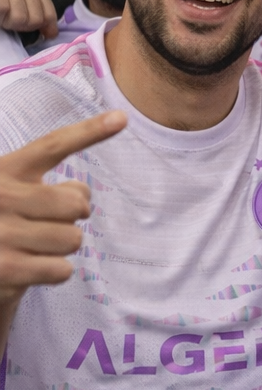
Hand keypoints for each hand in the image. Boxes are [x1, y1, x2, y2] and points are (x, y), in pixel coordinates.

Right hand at [0, 0, 56, 38]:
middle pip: (35, 19)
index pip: (48, 14)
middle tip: (8, 19)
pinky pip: (4, 8)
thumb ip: (38, 12)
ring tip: (1, 15)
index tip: (26, 27)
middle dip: (21, 26)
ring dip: (7, 22)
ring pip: (20, 17)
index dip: (39, 28)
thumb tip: (51, 33)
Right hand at [0, 113, 125, 306]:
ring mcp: (2, 234)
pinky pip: (62, 268)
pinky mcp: (7, 269)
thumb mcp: (10, 194)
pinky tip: (31, 269)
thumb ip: (41, 187)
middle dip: (75, 215)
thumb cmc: (1, 227)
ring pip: (73, 237)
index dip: (89, 131)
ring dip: (62, 246)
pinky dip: (54, 271)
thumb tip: (82, 196)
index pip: (52, 146)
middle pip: (75, 201)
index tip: (122, 118)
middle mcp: (1, 197)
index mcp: (4, 171)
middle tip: (54, 222)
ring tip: (36, 247)